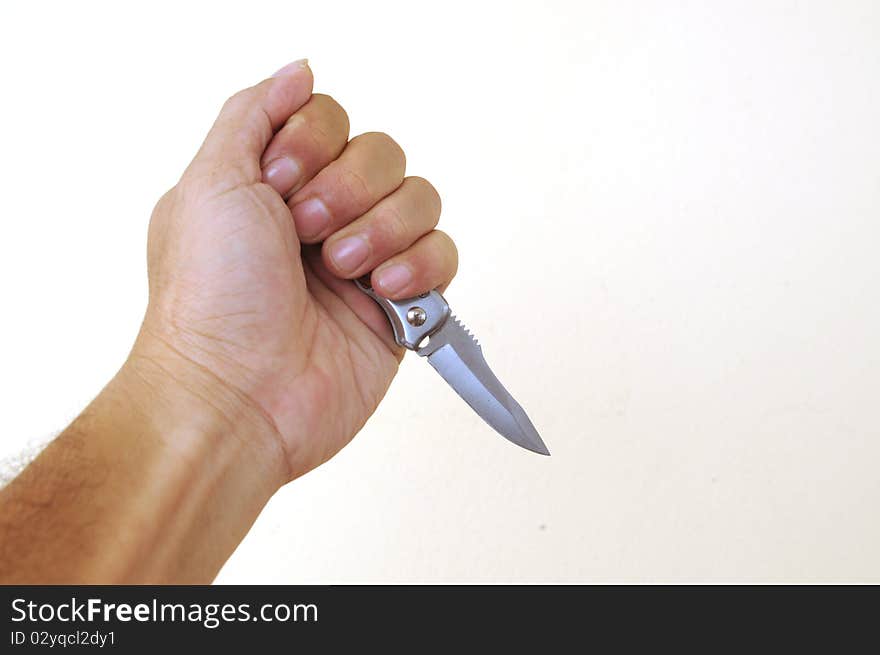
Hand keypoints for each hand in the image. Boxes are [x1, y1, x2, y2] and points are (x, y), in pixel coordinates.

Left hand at [128, 60, 457, 483]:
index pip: (330, 119)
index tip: (278, 184)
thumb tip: (298, 69)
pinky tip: (382, 291)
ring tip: (344, 270)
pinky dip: (419, 265)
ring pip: (420, 198)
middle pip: (382, 153)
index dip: (314, 143)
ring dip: (383, 227)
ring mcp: (366, 261)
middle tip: (307, 233)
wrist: (236, 395)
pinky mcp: (401, 305)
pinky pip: (444, 254)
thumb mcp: (209, 181)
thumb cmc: (210, 300)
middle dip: (347, 189)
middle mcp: (324, 218)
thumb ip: (254, 113)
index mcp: (275, 186)